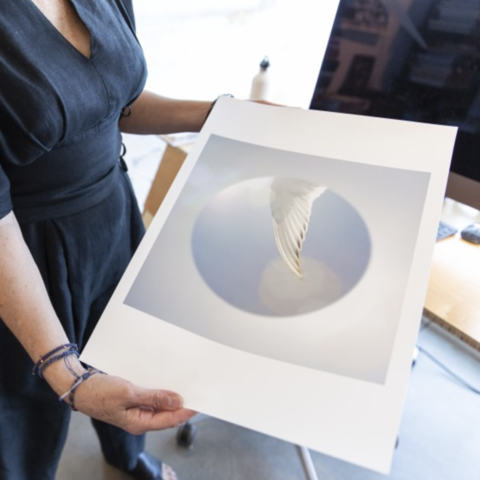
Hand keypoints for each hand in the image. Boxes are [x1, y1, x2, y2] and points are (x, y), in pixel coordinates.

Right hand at [72, 373, 196, 434]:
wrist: (78, 386)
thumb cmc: (98, 392)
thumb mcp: (128, 393)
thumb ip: (154, 397)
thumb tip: (178, 401)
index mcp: (139, 422)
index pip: (170, 420)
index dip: (187, 411)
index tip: (201, 402)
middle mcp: (140, 418)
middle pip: (168, 413)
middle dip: (183, 403)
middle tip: (198, 391)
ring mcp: (137, 409)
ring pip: (161, 404)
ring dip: (172, 394)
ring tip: (187, 384)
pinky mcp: (133, 399)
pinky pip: (152, 395)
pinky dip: (161, 388)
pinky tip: (168, 379)